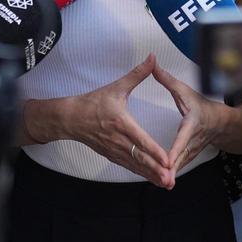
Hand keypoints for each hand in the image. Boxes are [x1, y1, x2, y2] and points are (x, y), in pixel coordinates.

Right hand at [64, 55, 173, 187]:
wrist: (70, 118)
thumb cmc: (93, 102)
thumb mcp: (116, 87)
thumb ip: (137, 74)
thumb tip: (152, 58)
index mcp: (121, 123)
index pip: (140, 140)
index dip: (154, 151)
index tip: (167, 160)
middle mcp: (118, 140)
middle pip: (139, 158)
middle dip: (156, 169)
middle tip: (170, 178)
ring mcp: (114, 150)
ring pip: (135, 165)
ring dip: (151, 175)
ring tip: (166, 183)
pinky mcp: (111, 155)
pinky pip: (129, 166)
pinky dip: (141, 174)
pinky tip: (153, 179)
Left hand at [152, 59, 241, 179]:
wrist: (220, 122)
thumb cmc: (200, 105)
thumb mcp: (184, 90)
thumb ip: (166, 79)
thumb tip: (152, 63)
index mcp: (191, 124)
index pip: (183, 138)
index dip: (176, 149)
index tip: (168, 159)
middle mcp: (192, 140)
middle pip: (181, 156)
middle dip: (172, 168)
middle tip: (163, 179)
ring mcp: (192, 150)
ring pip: (180, 165)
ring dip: (171, 175)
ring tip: (161, 184)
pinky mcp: (189, 156)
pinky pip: (178, 166)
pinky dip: (170, 174)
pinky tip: (161, 183)